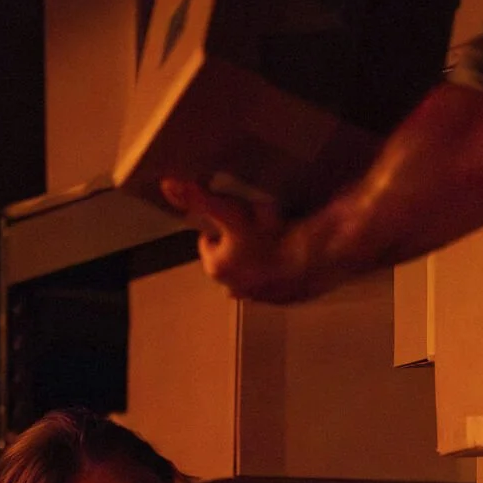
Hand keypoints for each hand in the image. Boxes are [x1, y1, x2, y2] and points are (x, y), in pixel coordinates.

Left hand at [160, 179, 325, 304]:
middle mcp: (236, 289)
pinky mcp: (289, 298)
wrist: (316, 258)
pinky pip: (281, 281)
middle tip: (259, 222)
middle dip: (240, 243)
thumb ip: (199, 198)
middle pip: (232, 258)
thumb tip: (166, 184)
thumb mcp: (230, 211)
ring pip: (255, 272)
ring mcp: (264, 296)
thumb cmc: (267, 235)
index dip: (221, 225)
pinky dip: (284, 270)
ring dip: (262, 258)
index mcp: (218, 269)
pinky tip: (294, 254)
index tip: (235, 213)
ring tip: (279, 235)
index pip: (208, 242)